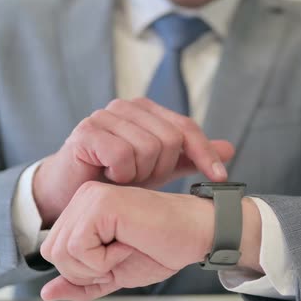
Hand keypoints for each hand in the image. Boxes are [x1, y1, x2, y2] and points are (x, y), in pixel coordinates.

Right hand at [33, 98, 234, 226]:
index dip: (205, 152)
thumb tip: (229, 148)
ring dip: (140, 174)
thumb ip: (190, 157)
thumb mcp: (159, 169)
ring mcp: (104, 116)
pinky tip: (110, 177)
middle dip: (162, 169)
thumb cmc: (116, 179)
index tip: (219, 177)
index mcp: (146, 110)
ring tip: (124, 179)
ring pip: (149, 148)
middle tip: (142, 180)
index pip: (186, 127)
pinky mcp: (86, 132)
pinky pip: (123, 155)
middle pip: (170, 140)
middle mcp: (126, 107)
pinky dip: (122, 174)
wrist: (71, 194)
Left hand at [39, 181, 262, 300]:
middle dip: (87, 270)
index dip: (83, 270)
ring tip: (126, 246)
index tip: (116, 256)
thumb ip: (81, 283)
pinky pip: (79, 247)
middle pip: (52, 252)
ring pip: (61, 251)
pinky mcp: (102, 203)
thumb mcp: (112, 273)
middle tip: (121, 254)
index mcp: (83, 208)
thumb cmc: (162, 248)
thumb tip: (47, 293)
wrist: (195, 235)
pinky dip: (105, 258)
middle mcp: (84, 196)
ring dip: (97, 264)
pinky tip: (129, 242)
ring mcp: (92, 196)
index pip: (53, 251)